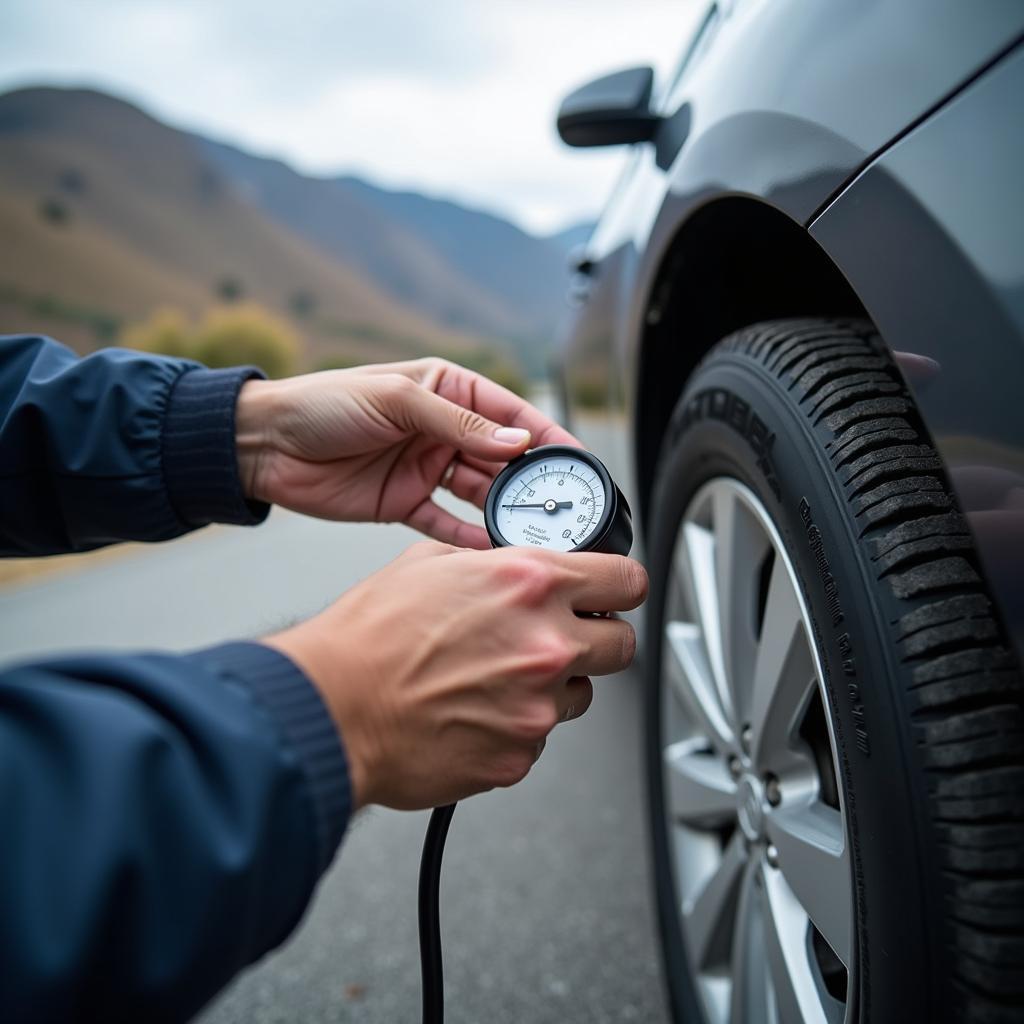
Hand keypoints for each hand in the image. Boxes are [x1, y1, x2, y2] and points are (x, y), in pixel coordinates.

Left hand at [235, 358, 578, 547]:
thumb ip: (459, 423)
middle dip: (531, 482)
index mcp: (446, 390)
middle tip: (562, 507)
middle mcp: (442, 430)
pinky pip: (446, 524)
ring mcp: (424, 469)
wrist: (263, 445)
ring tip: (534, 534)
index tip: (577, 461)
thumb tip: (517, 440)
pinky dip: (468, 539)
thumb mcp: (397, 401)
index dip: (545, 436)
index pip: (509, 413)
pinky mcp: (404, 504)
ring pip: (479, 494)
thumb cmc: (323, 404)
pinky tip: (493, 552)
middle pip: (501, 459)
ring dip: (505, 512)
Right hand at [263, 542, 647, 809]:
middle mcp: (544, 643)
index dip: (623, 585)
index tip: (617, 592)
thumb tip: (513, 568)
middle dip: (599, 638)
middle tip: (564, 638)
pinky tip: (473, 710)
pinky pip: (539, 737)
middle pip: (622, 643)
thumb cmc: (367, 639)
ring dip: (553, 684)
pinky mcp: (518, 757)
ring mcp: (536, 706)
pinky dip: (516, 725)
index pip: (625, 580)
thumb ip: (491, 564)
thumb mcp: (430, 563)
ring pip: (581, 694)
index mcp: (529, 584)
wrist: (331, 708)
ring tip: (494, 678)